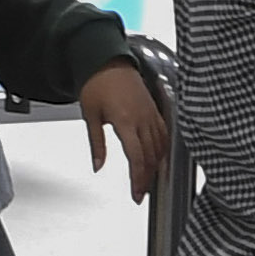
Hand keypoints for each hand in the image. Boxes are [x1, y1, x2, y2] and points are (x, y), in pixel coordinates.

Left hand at [77, 57, 168, 199]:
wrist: (108, 61)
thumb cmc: (97, 84)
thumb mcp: (90, 115)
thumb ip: (96, 144)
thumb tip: (98, 166)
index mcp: (125, 121)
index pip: (136, 157)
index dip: (138, 179)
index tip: (136, 194)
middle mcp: (142, 118)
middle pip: (150, 156)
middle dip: (147, 178)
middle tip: (141, 193)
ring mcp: (151, 114)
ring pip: (160, 147)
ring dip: (155, 166)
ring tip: (148, 180)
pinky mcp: (155, 109)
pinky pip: (164, 133)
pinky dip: (163, 149)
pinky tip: (159, 159)